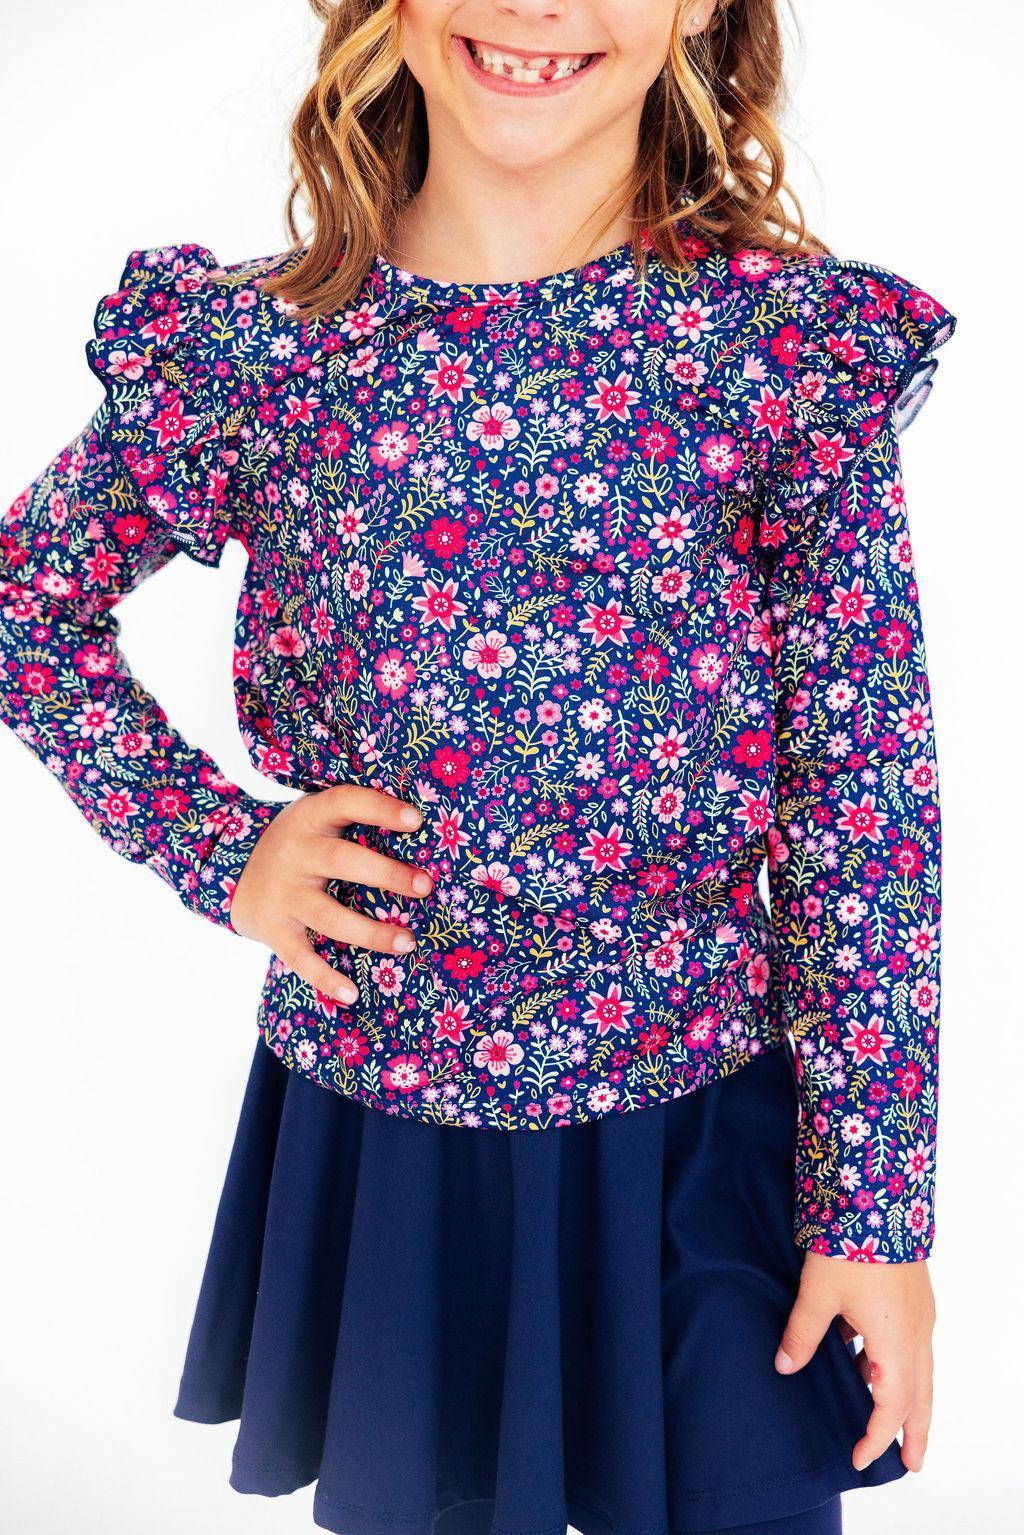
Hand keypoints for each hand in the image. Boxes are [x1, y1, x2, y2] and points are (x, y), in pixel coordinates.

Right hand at [226, 784, 433, 1004]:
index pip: (346, 802)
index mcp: (311, 817)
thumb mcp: (317, 819)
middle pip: (341, 861)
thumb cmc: (300, 843)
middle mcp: (295, 853)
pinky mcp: (274, 930)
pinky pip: (301, 958)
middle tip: (425, 887)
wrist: (232, 871)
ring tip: (408, 943)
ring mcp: (283, 894)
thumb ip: (354, 820)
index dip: (380, 808)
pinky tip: (352, 994)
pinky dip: (326, 978)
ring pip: (329, 915)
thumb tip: (423, 831)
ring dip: (370, 932)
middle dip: (386, 875)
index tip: (417, 820)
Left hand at [775, 1250, 935, 1473]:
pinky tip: (866, 1357)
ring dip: (907, 1397)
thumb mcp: (817, 1293)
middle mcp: (916, 1333)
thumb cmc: (850, 1244)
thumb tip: (784, 1367)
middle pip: (920, 1397)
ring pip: (919, 1370)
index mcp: (895, 1342)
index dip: (875, 1436)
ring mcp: (919, 1314)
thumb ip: (802, 1334)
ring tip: (887, 1415)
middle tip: (910, 1464)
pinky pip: (911, 1344)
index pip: (890, 1407)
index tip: (859, 1458)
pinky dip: (896, 1363)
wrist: (879, 1194)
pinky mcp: (915, 1296)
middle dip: (914, 1432)